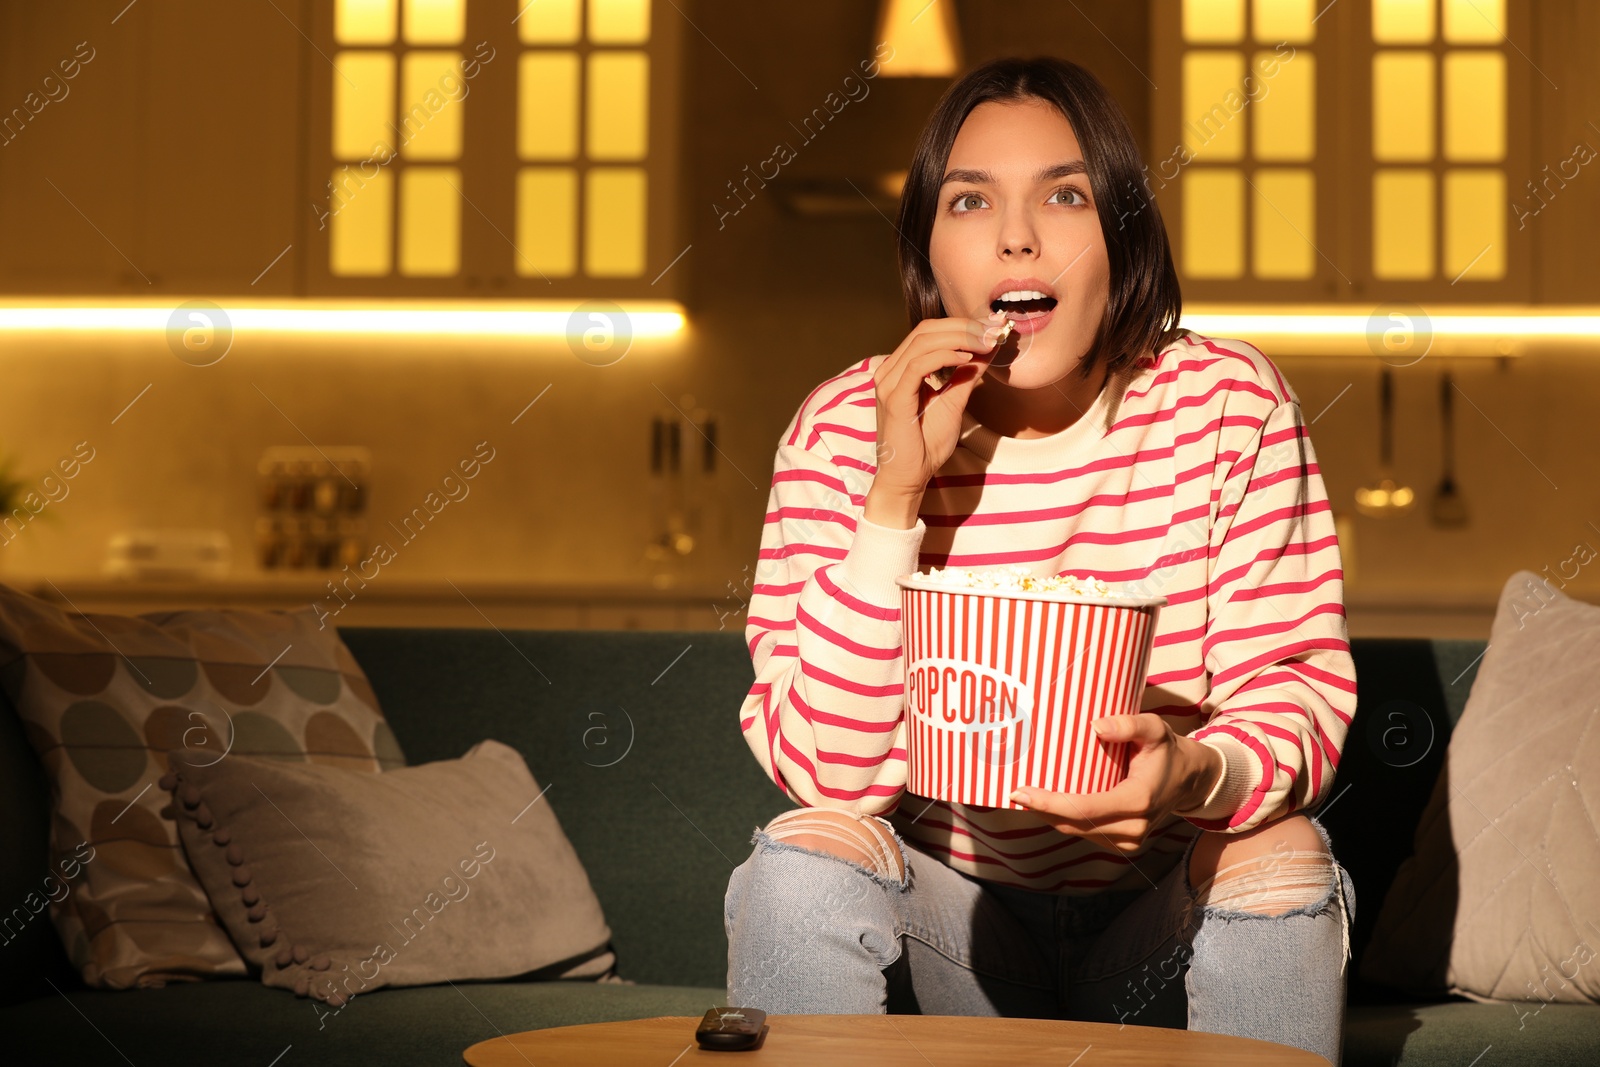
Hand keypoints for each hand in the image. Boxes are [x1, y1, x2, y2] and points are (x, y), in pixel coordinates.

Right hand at [865, 312, 1010, 526]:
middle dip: (963, 326)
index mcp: (901, 369)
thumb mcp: (954, 401)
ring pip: (923, 341)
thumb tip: (987, 349)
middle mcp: (890, 370)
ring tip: (985, 342)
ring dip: (959, 337)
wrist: (909, 477)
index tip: (993, 328)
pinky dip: (944, 356)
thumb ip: (967, 375)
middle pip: (926, 330)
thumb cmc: (925, 444)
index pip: (930, 332)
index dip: (962, 325)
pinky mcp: (894, 397)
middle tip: (993, 331)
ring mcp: (888, 382)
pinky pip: (919, 365)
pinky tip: (966, 358)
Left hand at [1008, 714, 1224, 852]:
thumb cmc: (1166, 750)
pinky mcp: (1122, 842)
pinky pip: (1085, 834)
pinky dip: (1063, 820)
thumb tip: (1095, 726)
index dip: (1049, 803)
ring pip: (1076, 832)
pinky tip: (1046, 805)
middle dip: (1041, 811)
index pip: (1085, 809)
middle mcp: (1133, 828)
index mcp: (1138, 800)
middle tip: (1013, 792)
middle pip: (1074, 825)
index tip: (1020, 792)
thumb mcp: (1154, 728)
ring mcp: (1128, 840)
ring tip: (1024, 797)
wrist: (1189, 779)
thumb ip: (1128, 725)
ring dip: (1049, 817)